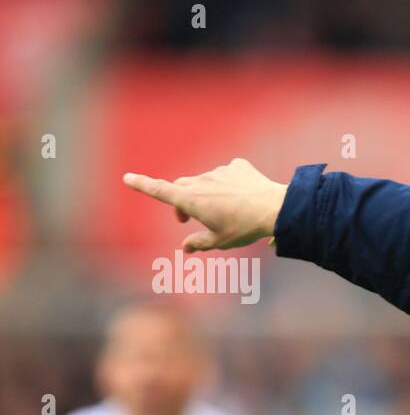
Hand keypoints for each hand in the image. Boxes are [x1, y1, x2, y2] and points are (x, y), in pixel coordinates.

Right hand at [123, 158, 287, 252]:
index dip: (143, 185)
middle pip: (181, 187)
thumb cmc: (245, 228)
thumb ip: (200, 243)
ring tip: (226, 210)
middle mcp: (201, 182)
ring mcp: (219, 172)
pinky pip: (228, 174)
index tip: (128, 177)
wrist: (275, 209)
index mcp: (191, 200)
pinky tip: (242, 194)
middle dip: (180, 202)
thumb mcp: (220, 241)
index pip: (160, 190)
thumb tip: (185, 248)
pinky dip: (229, 184)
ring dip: (207, 193)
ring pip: (205, 181)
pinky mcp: (237, 166)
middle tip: (186, 219)